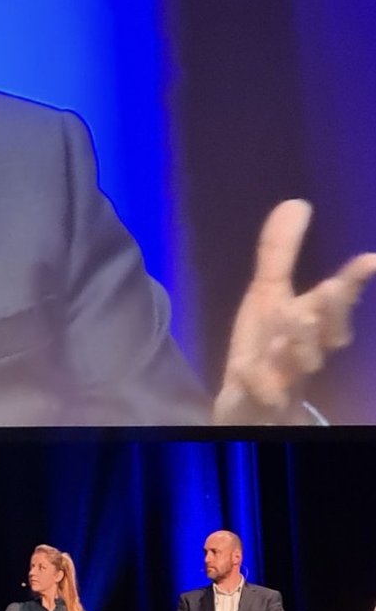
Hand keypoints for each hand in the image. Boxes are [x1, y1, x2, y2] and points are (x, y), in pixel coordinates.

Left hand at [213, 200, 375, 421]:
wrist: (252, 407)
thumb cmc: (268, 348)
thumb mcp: (269, 297)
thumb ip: (280, 254)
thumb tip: (296, 203)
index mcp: (309, 327)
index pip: (334, 304)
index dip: (351, 283)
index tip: (370, 259)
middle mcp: (303, 354)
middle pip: (323, 335)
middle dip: (330, 312)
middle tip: (332, 287)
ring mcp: (281, 381)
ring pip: (295, 365)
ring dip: (297, 342)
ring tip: (294, 315)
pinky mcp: (255, 403)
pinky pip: (257, 395)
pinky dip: (255, 382)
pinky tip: (247, 370)